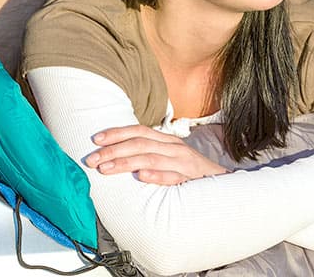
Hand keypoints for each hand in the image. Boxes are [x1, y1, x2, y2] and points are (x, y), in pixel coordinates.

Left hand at [86, 124, 227, 184]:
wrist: (222, 182)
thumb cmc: (190, 172)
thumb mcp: (170, 158)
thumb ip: (149, 154)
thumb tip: (118, 155)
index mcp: (167, 141)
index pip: (139, 131)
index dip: (117, 133)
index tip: (96, 139)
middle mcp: (174, 148)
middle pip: (140, 143)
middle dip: (113, 150)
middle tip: (91, 159)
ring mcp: (183, 163)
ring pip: (151, 158)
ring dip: (126, 163)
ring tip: (106, 168)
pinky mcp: (191, 179)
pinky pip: (173, 177)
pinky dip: (157, 176)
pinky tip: (142, 177)